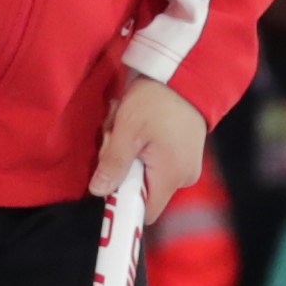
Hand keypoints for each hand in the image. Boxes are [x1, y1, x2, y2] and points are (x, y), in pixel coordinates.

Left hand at [95, 74, 204, 213]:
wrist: (186, 75)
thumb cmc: (157, 100)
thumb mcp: (127, 130)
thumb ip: (113, 164)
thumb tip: (99, 191)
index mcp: (172, 175)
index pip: (144, 211)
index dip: (123, 201)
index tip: (108, 180)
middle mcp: (184, 176)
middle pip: (142, 190)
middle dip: (121, 168)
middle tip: (113, 138)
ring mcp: (186, 164)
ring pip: (146, 173)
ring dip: (128, 154)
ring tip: (125, 125)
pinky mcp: (184, 152)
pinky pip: (156, 161)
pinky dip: (141, 148)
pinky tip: (137, 126)